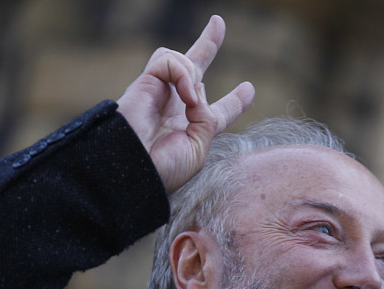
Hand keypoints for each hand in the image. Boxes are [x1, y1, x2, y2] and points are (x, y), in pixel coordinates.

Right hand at [117, 15, 254, 192]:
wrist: (134, 170)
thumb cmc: (164, 168)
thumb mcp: (198, 149)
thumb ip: (208, 119)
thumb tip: (199, 91)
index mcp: (191, 129)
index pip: (216, 110)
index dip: (235, 101)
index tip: (249, 90)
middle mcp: (175, 108)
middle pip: (194, 69)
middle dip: (207, 44)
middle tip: (218, 22)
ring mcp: (158, 94)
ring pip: (181, 59)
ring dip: (193, 74)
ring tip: (192, 101)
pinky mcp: (144, 83)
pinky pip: (168, 61)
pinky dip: (182, 73)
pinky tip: (186, 95)